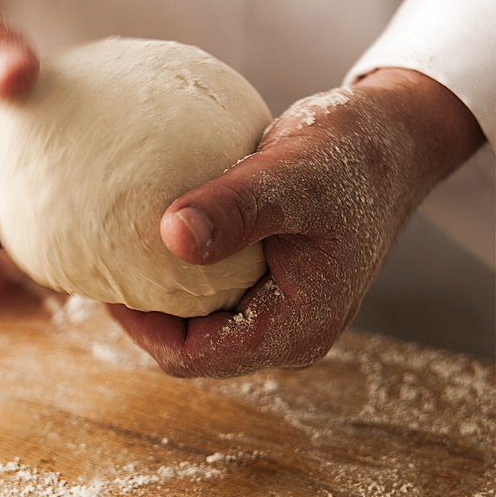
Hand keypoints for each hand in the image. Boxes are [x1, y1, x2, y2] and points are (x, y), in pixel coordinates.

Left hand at [109, 69, 484, 376]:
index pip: (192, 356)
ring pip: (201, 325)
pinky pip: (215, 296)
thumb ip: (235, 208)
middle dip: (146, 315)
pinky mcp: (276, 289)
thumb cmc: (351, 155)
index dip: (139, 328)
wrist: (392, 141)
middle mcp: (289, 333)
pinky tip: (155, 237)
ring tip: (121, 253)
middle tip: (104, 266)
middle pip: (191, 348)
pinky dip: (183, 274)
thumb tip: (170, 236)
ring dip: (162, 295)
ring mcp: (283, 314)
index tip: (104, 281)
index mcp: (296, 328)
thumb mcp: (292, 174)